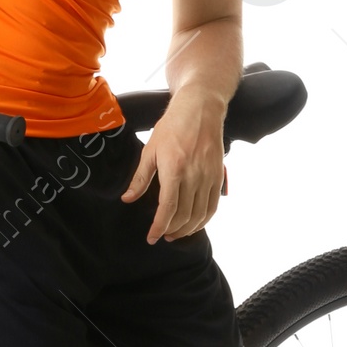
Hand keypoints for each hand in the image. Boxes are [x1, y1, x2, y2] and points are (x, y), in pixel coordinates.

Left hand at [121, 89, 226, 242]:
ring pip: (200, 214)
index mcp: (174, 169)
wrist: (201, 109)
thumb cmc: (172, 127)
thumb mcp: (150, 150)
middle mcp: (194, 175)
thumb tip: (127, 199)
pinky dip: (204, 220)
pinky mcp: (219, 176)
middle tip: (162, 235)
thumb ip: (140, 178)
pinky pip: (213, 206)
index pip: (167, 208)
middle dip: (171, 230)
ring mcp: (209, 176)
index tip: (151, 237)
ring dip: (187, 229)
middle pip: (184, 215)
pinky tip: (194, 224)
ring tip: (176, 233)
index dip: (159, 226)